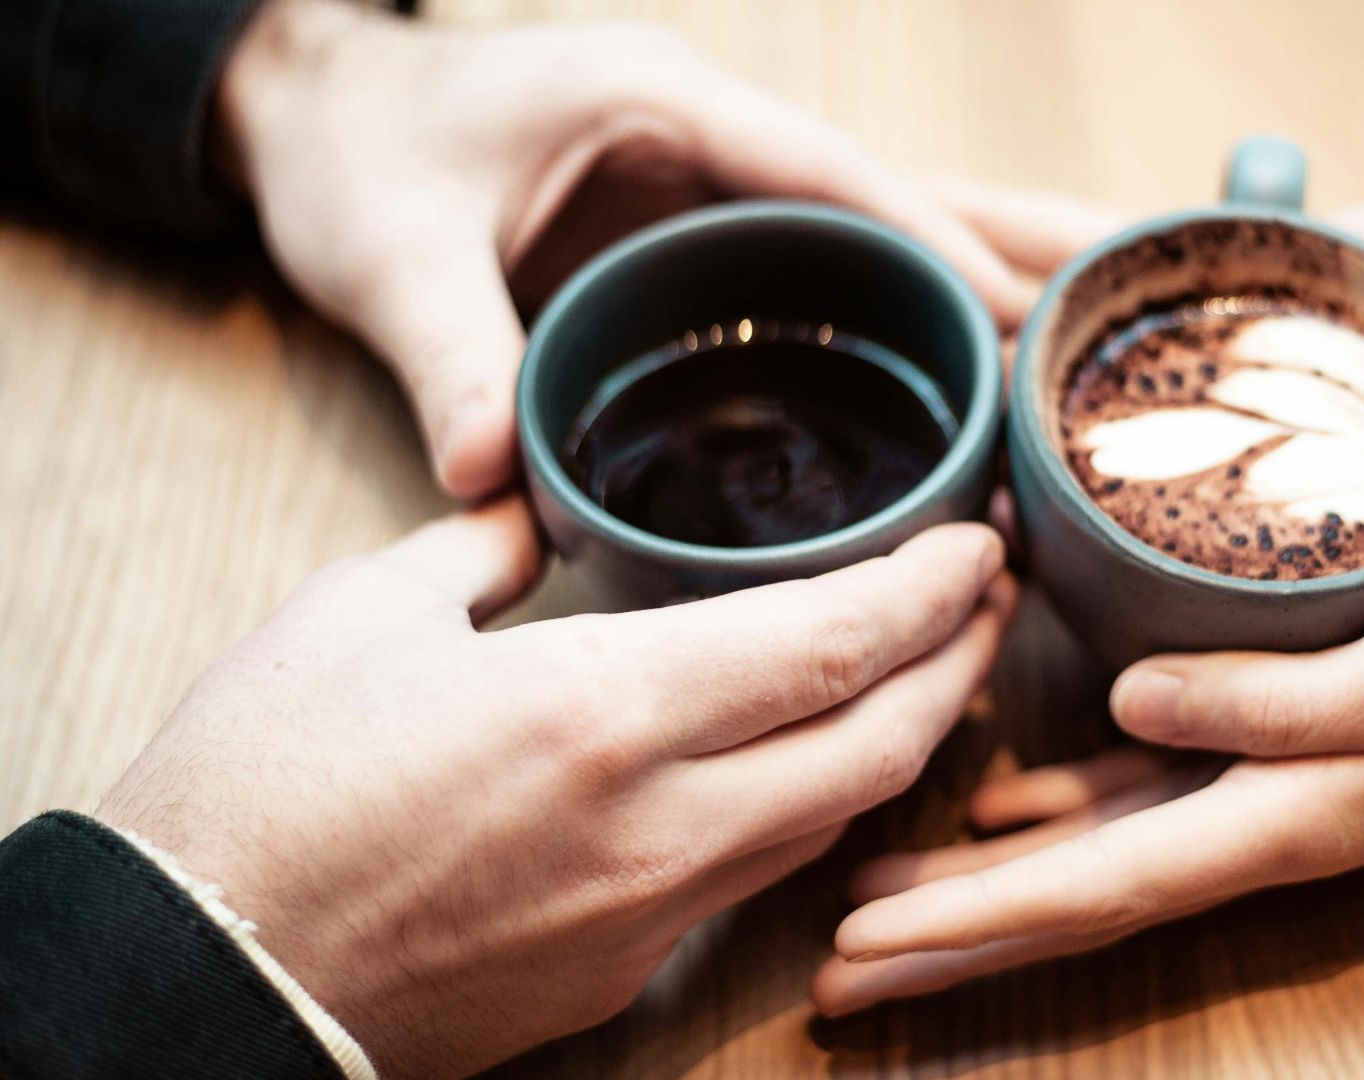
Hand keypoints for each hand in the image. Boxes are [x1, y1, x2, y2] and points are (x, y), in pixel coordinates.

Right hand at [95, 501, 1014, 1076]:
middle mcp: (659, 824)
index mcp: (601, 709)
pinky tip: (809, 760)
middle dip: (963, 663)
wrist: (199, 981)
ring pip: (838, 819)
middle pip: (884, 745)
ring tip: (927, 666)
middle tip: (990, 597)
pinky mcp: (624, 972)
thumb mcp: (359, 614)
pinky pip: (759, 877)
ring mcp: (651, 914)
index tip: (977, 539)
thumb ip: (479, 551)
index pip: (834, 642)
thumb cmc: (258, 789)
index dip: (933, 588)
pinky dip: (817, 806)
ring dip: (905, 739)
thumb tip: (533, 520)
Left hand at [214, 0, 1030, 497]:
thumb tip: (488, 478)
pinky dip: (895, 322)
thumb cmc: (357, 155)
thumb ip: (448, 352)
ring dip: (969, 286)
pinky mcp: (698, 238)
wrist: (317, 123)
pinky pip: (821, 277)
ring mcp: (712, 187)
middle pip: (891, 197)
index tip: (1020, 315)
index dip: (935, 243)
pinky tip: (951, 386)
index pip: (833, 176)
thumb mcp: (390, 250)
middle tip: (1114, 310)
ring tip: (1076, 351)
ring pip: (873, 236)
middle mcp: (711, 140)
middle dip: (1002, 252)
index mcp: (663, 107)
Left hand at [811, 528, 1363, 1015]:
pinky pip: (1145, 786)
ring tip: (882, 898)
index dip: (969, 924)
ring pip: (1092, 848)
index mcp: (1281, 815)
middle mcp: (1259, 815)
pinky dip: (1064, 804)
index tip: (861, 953)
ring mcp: (1270, 784)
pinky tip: (1007, 797)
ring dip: (985, 880)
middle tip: (831, 969)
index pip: (1090, 889)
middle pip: (1068, 894)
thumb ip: (1276, 704)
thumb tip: (1124, 710)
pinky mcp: (1286, 735)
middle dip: (947, 934)